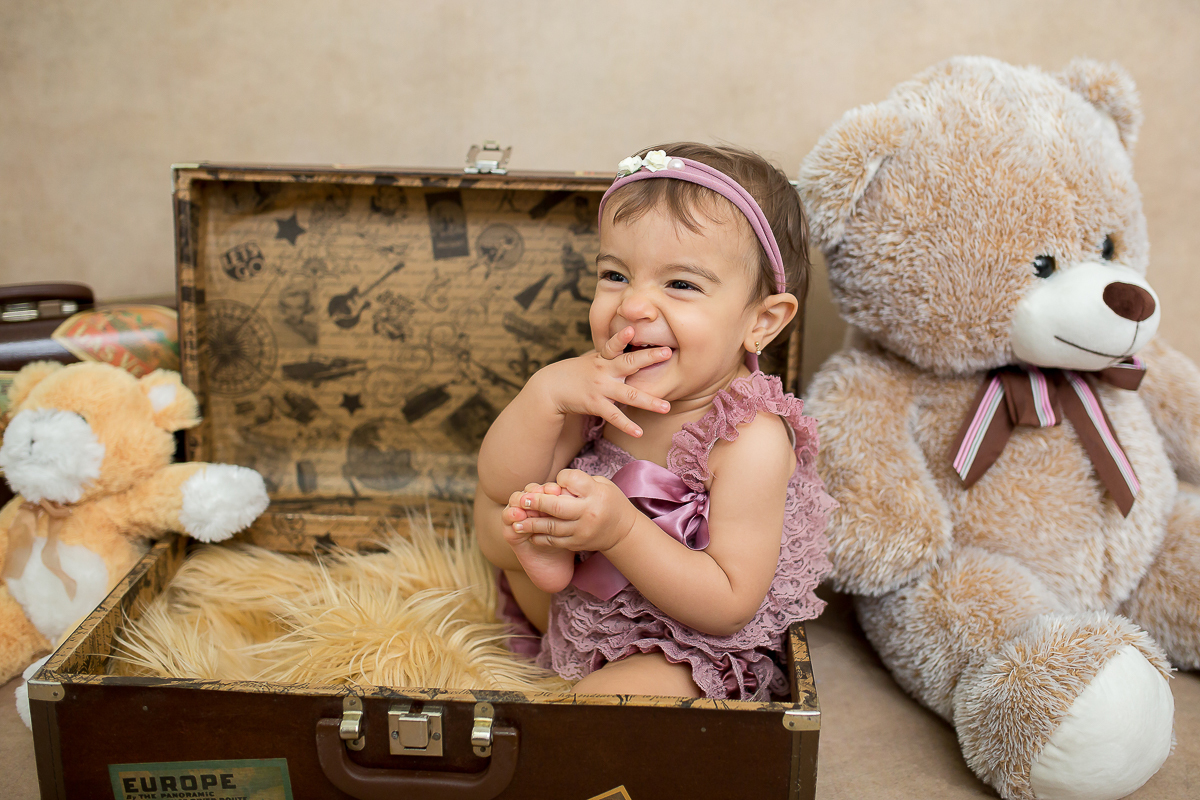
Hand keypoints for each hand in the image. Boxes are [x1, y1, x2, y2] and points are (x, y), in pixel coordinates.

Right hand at [502, 481, 563, 533]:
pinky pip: (506, 516)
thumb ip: (564, 510)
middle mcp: (529, 504)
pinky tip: (517, 515)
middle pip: (528, 490)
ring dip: (520, 500)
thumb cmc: (562, 539)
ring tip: (526, 503)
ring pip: (515, 499)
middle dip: (534, 492)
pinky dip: (511, 514)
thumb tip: (567, 496)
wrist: (552, 562)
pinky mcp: (509, 527)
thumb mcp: (566, 523)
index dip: (548, 487)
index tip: (556, 490)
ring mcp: (517, 513)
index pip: (544, 487)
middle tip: (540, 495)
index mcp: (544, 499)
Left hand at [509, 469, 639, 552]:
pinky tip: (529, 533)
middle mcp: (588, 512)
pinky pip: (554, 541)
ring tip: (516, 521)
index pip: (570, 481)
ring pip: (552, 527)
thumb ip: (579, 482)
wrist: (622, 531)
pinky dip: (539, 537)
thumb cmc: (608, 501)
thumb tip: (553, 484)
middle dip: (536, 503)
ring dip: (531, 524)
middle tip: (521, 500)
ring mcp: (582, 531)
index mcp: (595, 493)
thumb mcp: (601, 484)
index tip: (556, 481)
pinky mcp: (577, 544)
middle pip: (556, 507)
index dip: (560, 479)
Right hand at [534, 326, 671, 437]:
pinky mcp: (595, 404)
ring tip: (666, 407)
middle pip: (629, 363)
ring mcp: (600, 388)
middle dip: (649, 357)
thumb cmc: (575, 372)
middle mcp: (604, 370)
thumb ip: (610, 356)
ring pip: (629, 395)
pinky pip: (614, 416)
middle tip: (668, 352)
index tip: (633, 328)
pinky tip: (639, 432)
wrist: (550, 388)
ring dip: (649, 402)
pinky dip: (627, 425)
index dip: (622, 336)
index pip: (614, 344)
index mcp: (603, 357)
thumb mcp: (592, 360)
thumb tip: (629, 348)